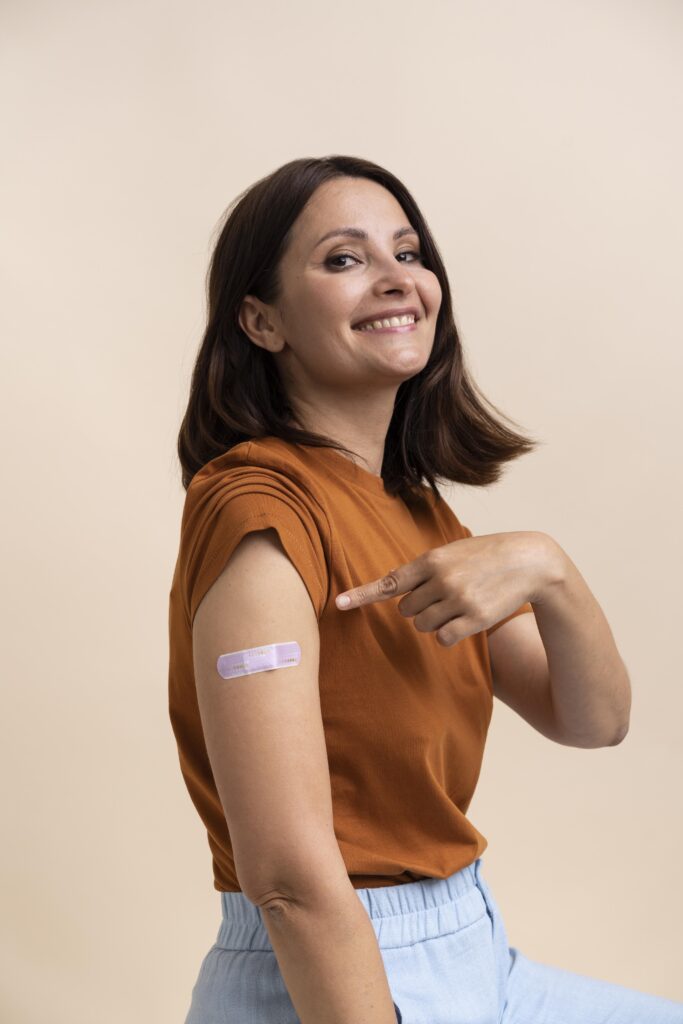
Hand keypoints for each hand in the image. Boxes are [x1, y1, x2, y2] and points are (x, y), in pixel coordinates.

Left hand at [335, 531, 554, 645]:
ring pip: (423, 626)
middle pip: (407, 610)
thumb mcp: (453, 552)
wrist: (529, 561)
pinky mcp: (474, 619)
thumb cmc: (486, 555)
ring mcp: (458, 600)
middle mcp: (441, 579)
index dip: (362, 594)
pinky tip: (467, 618)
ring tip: (460, 602)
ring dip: (436, 620)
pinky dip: (449, 633)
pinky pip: (443, 638)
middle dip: (420, 606)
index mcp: (431, 559)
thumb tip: (395, 590)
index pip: (390, 582)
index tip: (339, 604)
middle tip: (445, 594)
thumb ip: (425, 569)